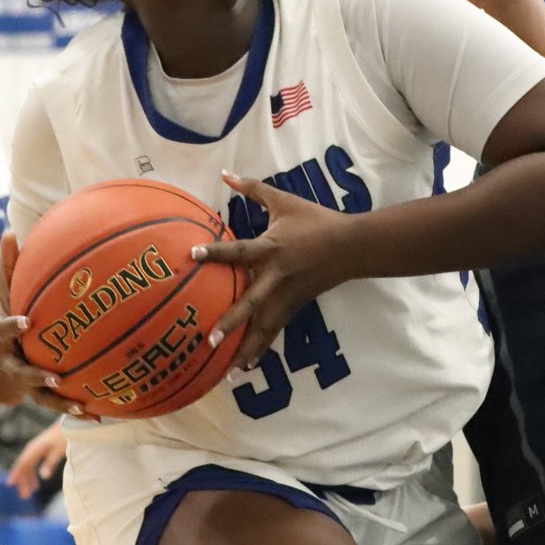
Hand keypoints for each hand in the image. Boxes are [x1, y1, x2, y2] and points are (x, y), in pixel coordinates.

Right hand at [0, 232, 93, 418]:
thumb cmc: (9, 314)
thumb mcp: (5, 290)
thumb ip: (10, 265)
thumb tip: (10, 231)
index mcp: (2, 336)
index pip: (4, 331)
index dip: (13, 326)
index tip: (27, 322)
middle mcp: (13, 361)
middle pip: (22, 372)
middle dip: (36, 377)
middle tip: (55, 377)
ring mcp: (26, 380)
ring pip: (41, 397)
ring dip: (60, 403)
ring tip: (81, 406)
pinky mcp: (42, 394)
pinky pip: (59, 404)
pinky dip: (77, 409)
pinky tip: (99, 414)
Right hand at [7, 420, 66, 498]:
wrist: (70, 424)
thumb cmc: (65, 436)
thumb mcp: (59, 450)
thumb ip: (51, 463)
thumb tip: (43, 476)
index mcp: (35, 449)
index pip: (23, 464)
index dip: (16, 474)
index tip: (10, 484)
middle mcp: (32, 449)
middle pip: (23, 466)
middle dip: (22, 481)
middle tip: (24, 496)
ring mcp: (36, 449)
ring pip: (27, 466)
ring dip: (27, 479)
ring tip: (31, 492)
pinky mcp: (41, 449)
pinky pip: (32, 464)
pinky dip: (32, 474)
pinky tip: (36, 483)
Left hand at [192, 171, 356, 371]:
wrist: (351, 246)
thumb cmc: (315, 220)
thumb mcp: (283, 201)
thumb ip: (252, 188)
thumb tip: (224, 173)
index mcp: (271, 249)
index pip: (239, 251)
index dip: (216, 252)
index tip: (192, 255)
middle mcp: (276, 277)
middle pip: (251, 303)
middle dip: (231, 322)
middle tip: (209, 339)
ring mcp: (286, 297)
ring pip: (263, 327)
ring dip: (244, 349)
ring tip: (223, 372)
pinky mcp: (294, 308)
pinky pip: (273, 331)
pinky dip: (259, 350)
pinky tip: (244, 368)